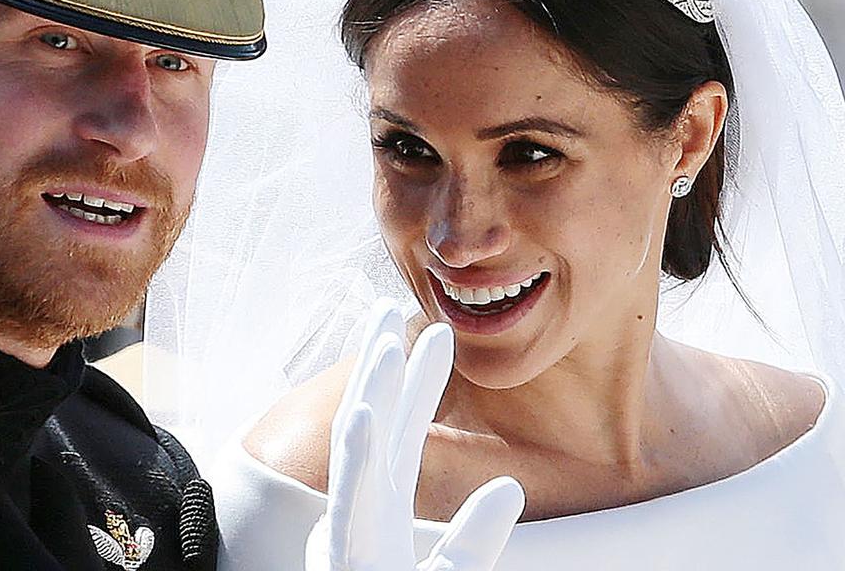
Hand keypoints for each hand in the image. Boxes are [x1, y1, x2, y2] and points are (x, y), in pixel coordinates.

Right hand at [305, 299, 524, 570]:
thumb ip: (473, 539)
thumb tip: (509, 487)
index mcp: (385, 505)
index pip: (404, 428)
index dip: (416, 379)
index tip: (432, 332)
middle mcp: (363, 507)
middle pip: (374, 420)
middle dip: (379, 364)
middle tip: (388, 305)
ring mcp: (348, 530)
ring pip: (357, 450)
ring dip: (369, 395)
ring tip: (383, 345)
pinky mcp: (341, 555)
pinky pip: (350, 503)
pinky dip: (356, 459)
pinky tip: (363, 417)